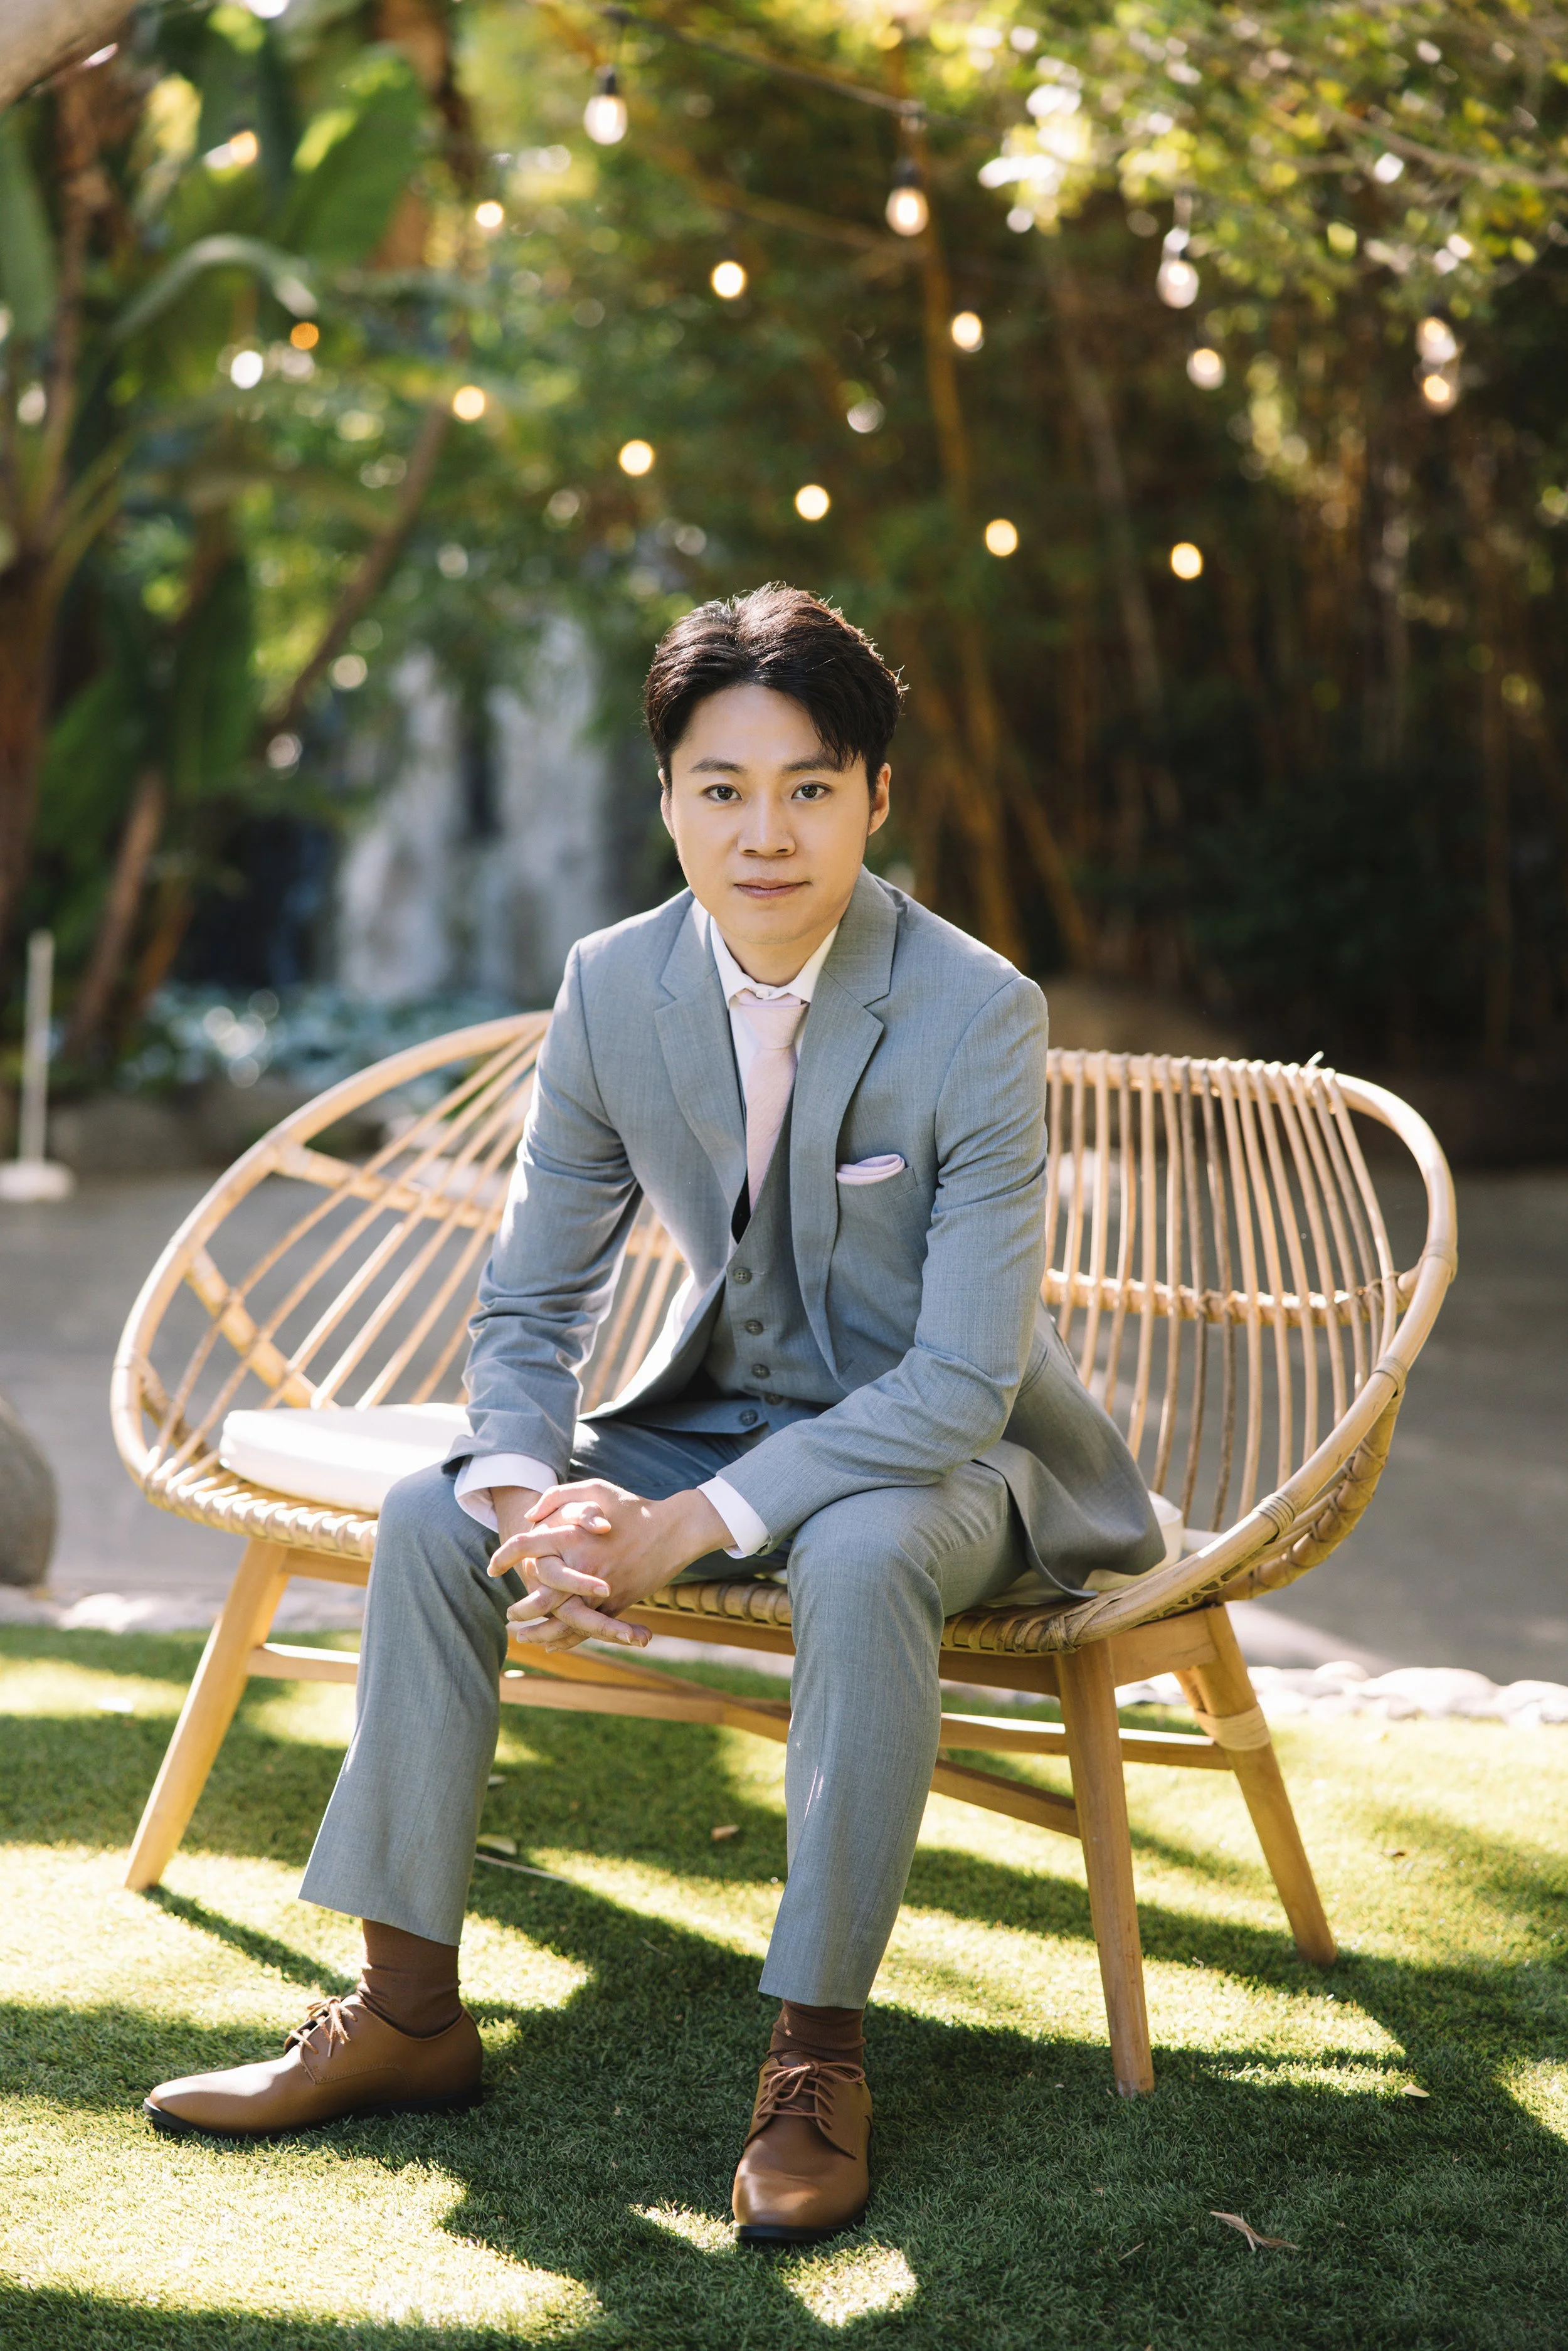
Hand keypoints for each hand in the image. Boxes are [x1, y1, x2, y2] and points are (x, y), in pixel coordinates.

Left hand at [494, 1479, 731, 1650]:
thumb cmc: (632, 1507)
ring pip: (562, 1619)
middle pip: (539, 1594)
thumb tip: (530, 1516)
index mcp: (572, 1535)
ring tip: (523, 1636)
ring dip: (540, 1631)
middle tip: (509, 1615)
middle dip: (521, 1608)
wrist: (674, 1531)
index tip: (491, 1567)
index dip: (503, 1556)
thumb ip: (558, 1497)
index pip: (525, 1546)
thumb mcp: (596, 1489)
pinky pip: (586, 1628)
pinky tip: (554, 1643)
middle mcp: (582, 1565)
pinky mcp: (616, 1605)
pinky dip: (568, 1638)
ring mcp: (600, 1589)